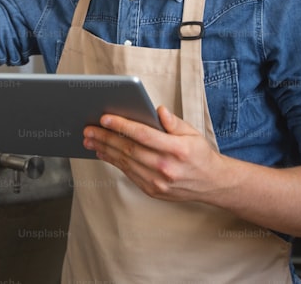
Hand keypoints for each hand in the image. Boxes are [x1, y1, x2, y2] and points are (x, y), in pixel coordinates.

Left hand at [82, 105, 230, 201]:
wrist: (212, 184)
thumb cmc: (200, 154)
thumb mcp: (192, 133)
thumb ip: (173, 122)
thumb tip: (157, 110)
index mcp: (177, 149)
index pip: (144, 135)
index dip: (122, 125)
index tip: (104, 118)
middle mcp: (166, 167)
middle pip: (129, 149)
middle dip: (105, 137)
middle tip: (88, 129)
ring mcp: (158, 181)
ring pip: (125, 162)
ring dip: (105, 150)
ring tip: (90, 139)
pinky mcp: (153, 190)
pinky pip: (129, 173)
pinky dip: (114, 162)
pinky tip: (103, 152)